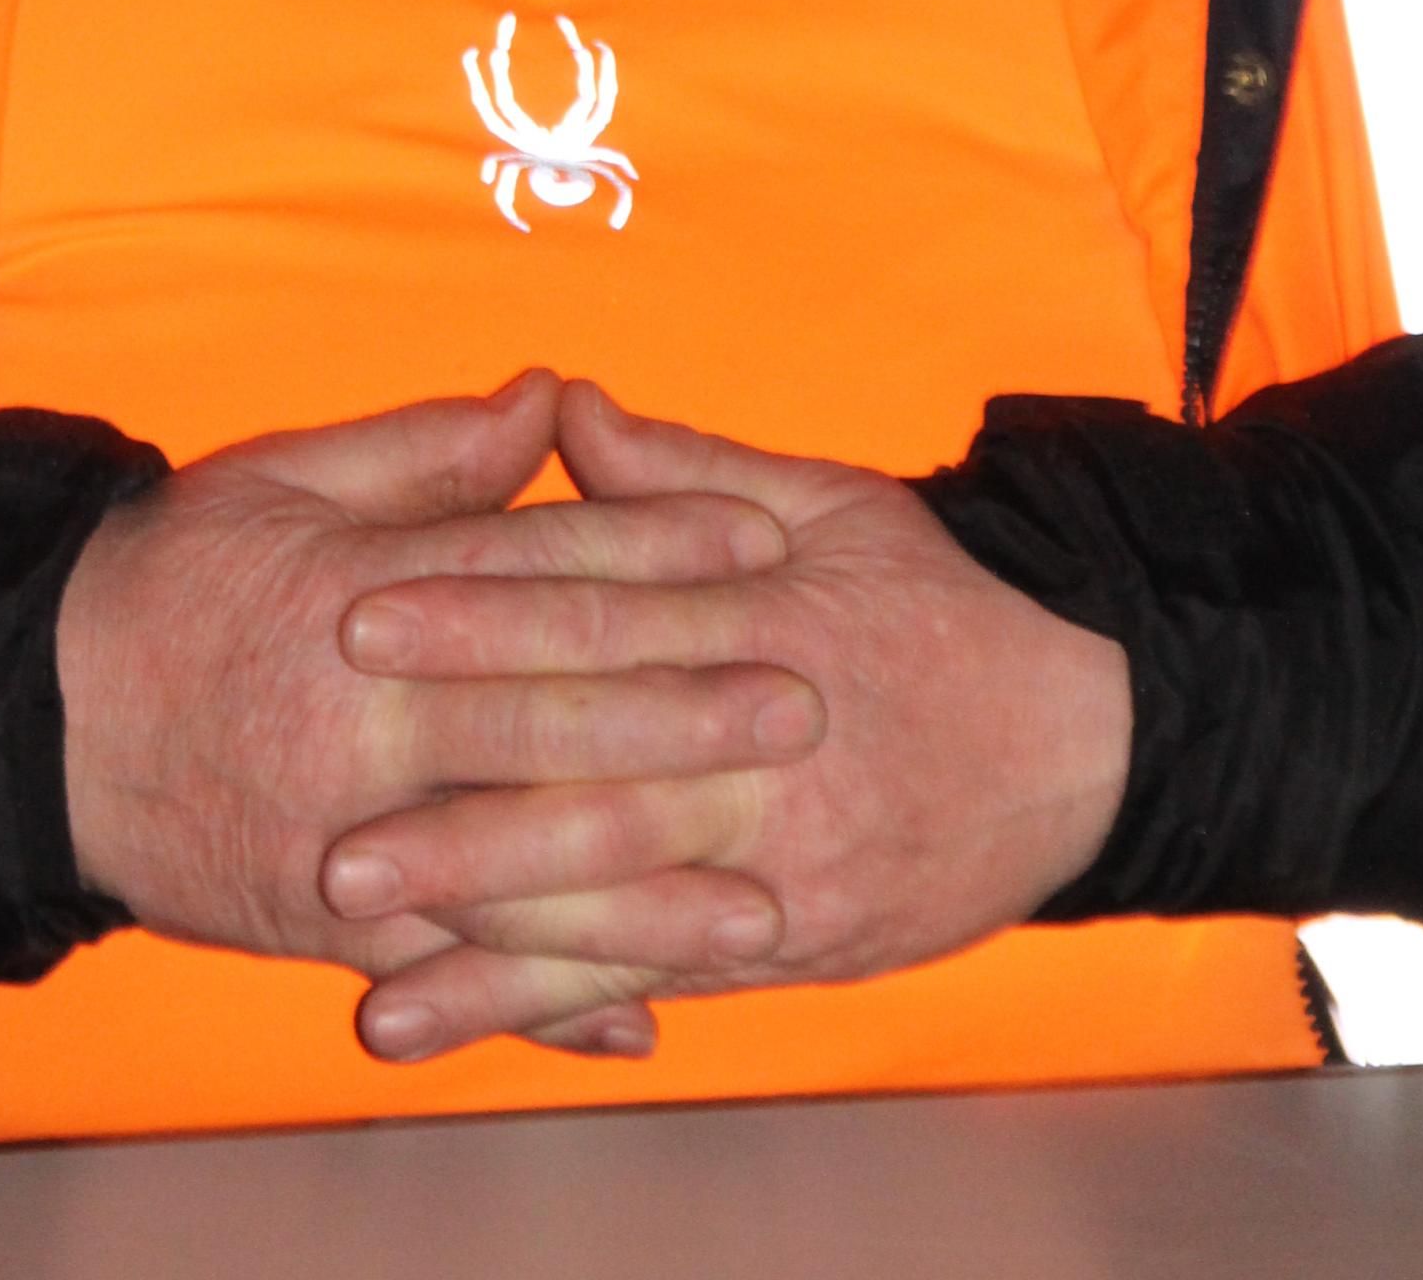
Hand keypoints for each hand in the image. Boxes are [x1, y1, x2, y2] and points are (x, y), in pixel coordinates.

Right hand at [56, 370, 823, 1038]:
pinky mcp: (322, 929)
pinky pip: (449, 974)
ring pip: (516, 870)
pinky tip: (637, 1019)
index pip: (534, 565)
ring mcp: (347, 840)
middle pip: (549, 718)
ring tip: (759, 901)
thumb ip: (427, 449)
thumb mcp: (284, 479)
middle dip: (684, 713)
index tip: (759, 539)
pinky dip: (540, 1002)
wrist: (36, 719)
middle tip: (801, 704)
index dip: (652, 546)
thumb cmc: (173, 580)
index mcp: (364, 597)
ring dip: (643, 893)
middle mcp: (366, 725)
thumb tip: (550, 399)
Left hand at [320, 380, 1131, 1061]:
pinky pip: (662, 972)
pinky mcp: (792, 942)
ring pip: (617, 900)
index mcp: (759, 619)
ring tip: (365, 954)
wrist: (1090, 732)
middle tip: (332, 831)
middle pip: (593, 775)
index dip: (476, 619)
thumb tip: (563, 408)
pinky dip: (559, 1001)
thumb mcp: (830, 503)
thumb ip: (685, 469)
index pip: (597, 615)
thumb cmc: (941, 601)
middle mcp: (762, 751)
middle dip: (457, 809)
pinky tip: (461, 1014)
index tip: (362, 619)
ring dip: (486, 935)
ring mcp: (780, 862)